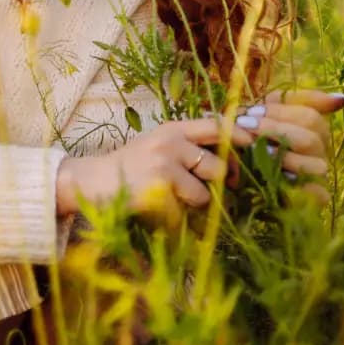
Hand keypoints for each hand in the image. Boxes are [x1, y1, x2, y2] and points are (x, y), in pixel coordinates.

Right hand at [56, 118, 257, 217]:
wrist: (90, 181)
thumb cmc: (127, 167)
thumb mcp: (156, 147)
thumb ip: (185, 149)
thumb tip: (226, 163)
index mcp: (171, 129)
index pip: (214, 125)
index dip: (238, 133)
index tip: (253, 142)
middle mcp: (170, 142)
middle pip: (219, 165)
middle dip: (221, 183)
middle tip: (218, 190)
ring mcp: (165, 165)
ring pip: (204, 194)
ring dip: (195, 204)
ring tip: (173, 200)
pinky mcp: (159, 189)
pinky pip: (185, 212)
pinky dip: (177, 219)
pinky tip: (158, 211)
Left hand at [231, 88, 343, 205]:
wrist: (228, 166)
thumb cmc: (247, 132)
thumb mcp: (263, 108)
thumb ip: (290, 98)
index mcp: (311, 126)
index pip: (311, 115)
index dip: (280, 113)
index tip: (252, 112)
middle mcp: (319, 149)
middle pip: (312, 138)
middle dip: (276, 130)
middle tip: (246, 127)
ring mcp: (318, 173)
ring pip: (317, 165)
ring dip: (286, 157)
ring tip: (260, 152)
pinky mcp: (314, 196)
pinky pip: (318, 193)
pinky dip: (297, 185)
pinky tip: (275, 176)